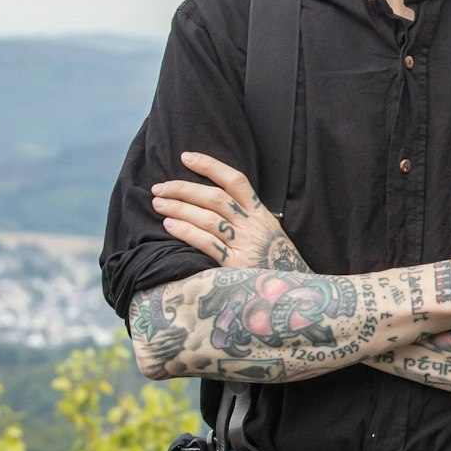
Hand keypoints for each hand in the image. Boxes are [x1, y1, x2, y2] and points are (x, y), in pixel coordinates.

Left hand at [151, 152, 308, 271]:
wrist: (291, 293)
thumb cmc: (275, 263)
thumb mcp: (268, 234)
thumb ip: (246, 218)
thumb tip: (211, 201)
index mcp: (262, 214)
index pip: (236, 181)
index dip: (210, 166)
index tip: (186, 157)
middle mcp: (254, 226)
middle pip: (216, 198)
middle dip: (184, 189)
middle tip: (159, 186)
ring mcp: (246, 245)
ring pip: (208, 218)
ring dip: (179, 208)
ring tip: (159, 204)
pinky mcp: (237, 266)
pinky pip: (207, 243)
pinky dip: (186, 232)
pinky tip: (170, 225)